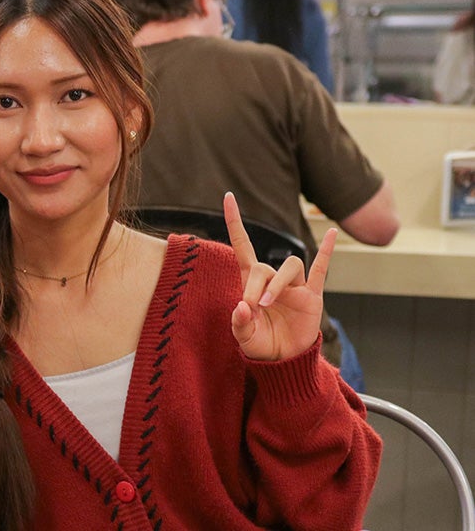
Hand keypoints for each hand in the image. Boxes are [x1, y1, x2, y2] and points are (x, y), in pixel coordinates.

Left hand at [224, 192, 336, 361]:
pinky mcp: (312, 296)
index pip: (243, 246)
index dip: (235, 222)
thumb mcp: (244, 338)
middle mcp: (273, 280)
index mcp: (252, 284)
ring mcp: (294, 287)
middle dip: (256, 285)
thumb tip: (242, 306)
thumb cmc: (260, 345)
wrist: (285, 361)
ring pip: (290, 266)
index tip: (228, 197)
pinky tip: (331, 233)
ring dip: (278, 283)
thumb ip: (239, 323)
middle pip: (264, 267)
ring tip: (268, 304)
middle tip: (252, 307)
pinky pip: (321, 269)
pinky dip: (326, 251)